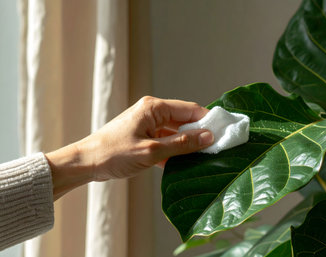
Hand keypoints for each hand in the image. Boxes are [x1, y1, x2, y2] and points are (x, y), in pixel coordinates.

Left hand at [46, 96, 213, 199]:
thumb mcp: (152, 151)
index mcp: (154, 108)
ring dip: (187, 145)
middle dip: (200, 134)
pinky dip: (175, 151)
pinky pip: (166, 141)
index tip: (224, 133)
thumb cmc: (113, 154)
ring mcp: (147, 125)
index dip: (208, 121)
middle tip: (217, 148)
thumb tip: (208, 137)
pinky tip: (185, 163)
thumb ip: (182, 144)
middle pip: (184, 120)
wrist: (85, 163)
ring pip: (176, 132)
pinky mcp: (143, 137)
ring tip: (205, 158)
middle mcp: (152, 112)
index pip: (190, 110)